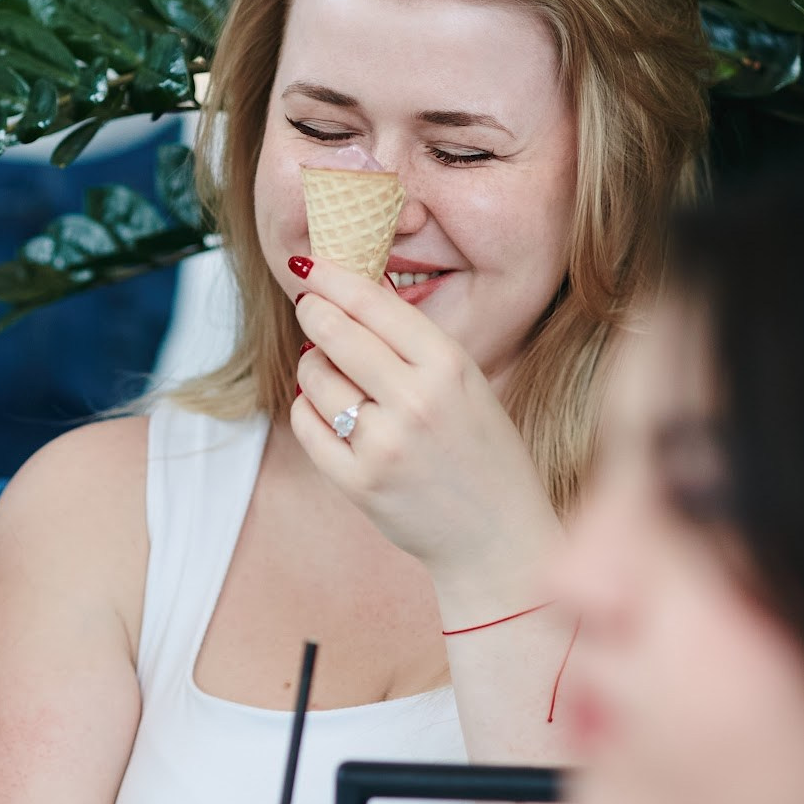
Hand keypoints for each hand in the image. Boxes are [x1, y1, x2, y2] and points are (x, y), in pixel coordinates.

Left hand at [289, 261, 559, 605]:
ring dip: (312, 367)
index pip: (373, 304)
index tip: (309, 266)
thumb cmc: (483, 452)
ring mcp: (384, 445)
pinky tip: (324, 409)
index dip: (333, 279)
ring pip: (313, 378)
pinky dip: (307, 409)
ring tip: (330, 372)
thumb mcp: (468, 383)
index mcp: (449, 367)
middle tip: (308, 306)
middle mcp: (415, 402)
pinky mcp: (358, 483)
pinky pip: (306, 424)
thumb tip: (351, 295)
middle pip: (335, 334)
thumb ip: (416, 344)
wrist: (497, 537)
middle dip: (312, 312)